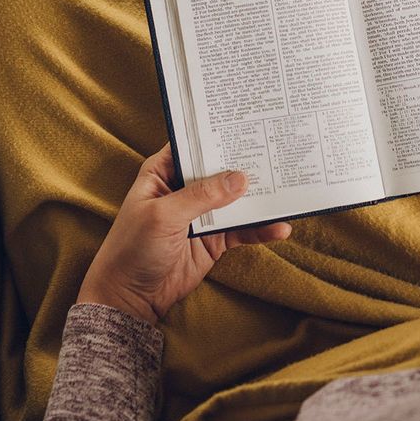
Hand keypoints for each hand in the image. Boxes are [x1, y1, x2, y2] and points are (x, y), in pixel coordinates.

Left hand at [77, 144, 291, 324]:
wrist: (130, 297)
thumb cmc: (133, 248)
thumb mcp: (163, 216)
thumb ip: (201, 196)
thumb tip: (239, 178)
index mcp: (163, 172)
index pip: (193, 145)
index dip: (217, 134)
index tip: (248, 123)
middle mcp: (184, 188)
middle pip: (220, 170)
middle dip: (247, 164)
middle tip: (278, 152)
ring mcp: (202, 214)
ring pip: (236, 199)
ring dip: (259, 196)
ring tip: (289, 189)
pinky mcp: (215, 239)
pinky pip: (242, 229)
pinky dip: (260, 229)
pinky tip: (280, 228)